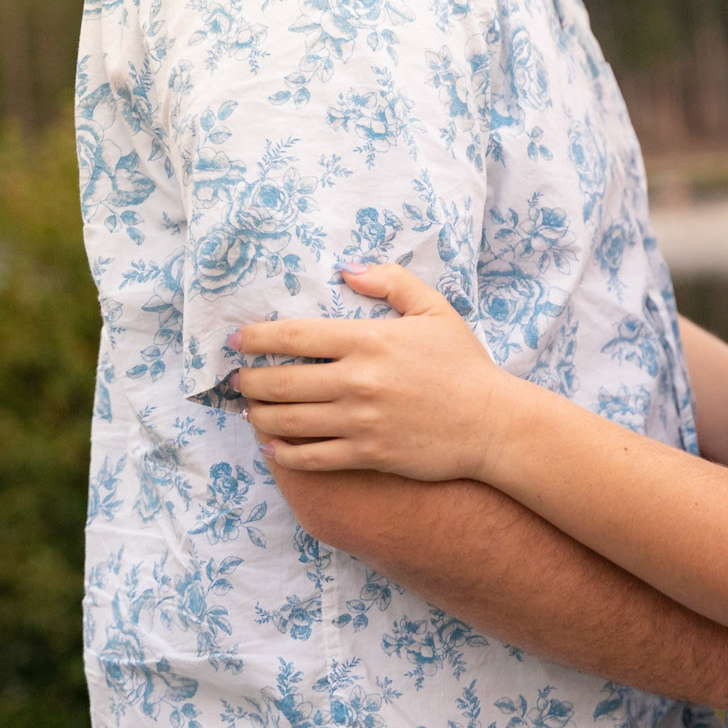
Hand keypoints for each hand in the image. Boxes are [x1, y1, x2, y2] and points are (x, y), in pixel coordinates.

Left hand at [235, 264, 514, 480]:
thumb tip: (347, 269)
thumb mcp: (434, 310)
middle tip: (237, 379)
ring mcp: (359, 422)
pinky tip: (272, 447)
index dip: (256, 337)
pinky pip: (310, 458)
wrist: (492, 423)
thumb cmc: (463, 364)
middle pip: (280, 383)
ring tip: (250, 411)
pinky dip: (282, 454)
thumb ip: (391, 281)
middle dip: (248, 381)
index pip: (295, 335)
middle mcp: (357, 381)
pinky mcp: (367, 455)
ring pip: (287, 422)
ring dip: (258, 416)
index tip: (236, 339)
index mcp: (369, 340)